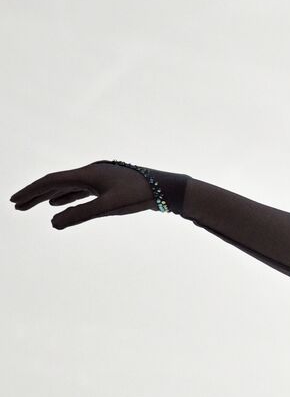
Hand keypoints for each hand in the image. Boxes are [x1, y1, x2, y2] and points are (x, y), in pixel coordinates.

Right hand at [10, 161, 157, 228]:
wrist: (166, 188)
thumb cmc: (140, 195)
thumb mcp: (109, 207)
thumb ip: (81, 215)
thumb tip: (52, 224)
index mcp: (88, 174)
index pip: (51, 181)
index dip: (31, 191)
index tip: (13, 201)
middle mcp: (91, 173)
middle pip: (55, 183)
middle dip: (35, 194)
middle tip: (16, 206)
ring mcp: (99, 178)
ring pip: (67, 187)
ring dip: (48, 196)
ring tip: (32, 207)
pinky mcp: (107, 185)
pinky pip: (79, 190)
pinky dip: (65, 197)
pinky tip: (59, 205)